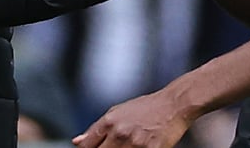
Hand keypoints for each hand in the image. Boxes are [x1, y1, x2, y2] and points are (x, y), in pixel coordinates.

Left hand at [72, 90, 192, 147]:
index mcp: (109, 122)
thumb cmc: (146, 108)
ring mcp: (135, 143)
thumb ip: (96, 129)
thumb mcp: (118, 112)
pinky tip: (138, 147)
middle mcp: (119, 133)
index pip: (87, 146)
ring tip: (129, 146)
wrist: (173, 105)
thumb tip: (76, 141)